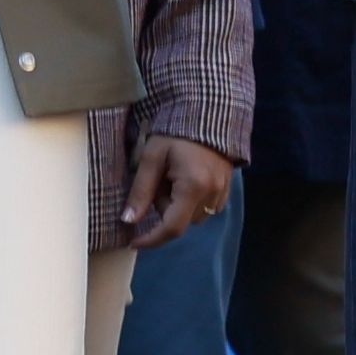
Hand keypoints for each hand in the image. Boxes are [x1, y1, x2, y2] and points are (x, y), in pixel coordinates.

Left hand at [123, 135, 236, 249]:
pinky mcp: (227, 189)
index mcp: (193, 187)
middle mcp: (212, 194)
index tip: (133, 242)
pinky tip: (186, 178)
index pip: (171, 228)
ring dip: (177, 205)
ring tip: (173, 176)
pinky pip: (205, 208)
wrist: (207, 112)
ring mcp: (222, 192)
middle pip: (181, 221)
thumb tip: (128, 221)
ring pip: (192, 216)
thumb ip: (140, 192)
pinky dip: (191, 201)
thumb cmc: (175, 132)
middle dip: (163, 208)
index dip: (151, 239)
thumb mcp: (152, 158)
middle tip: (158, 179)